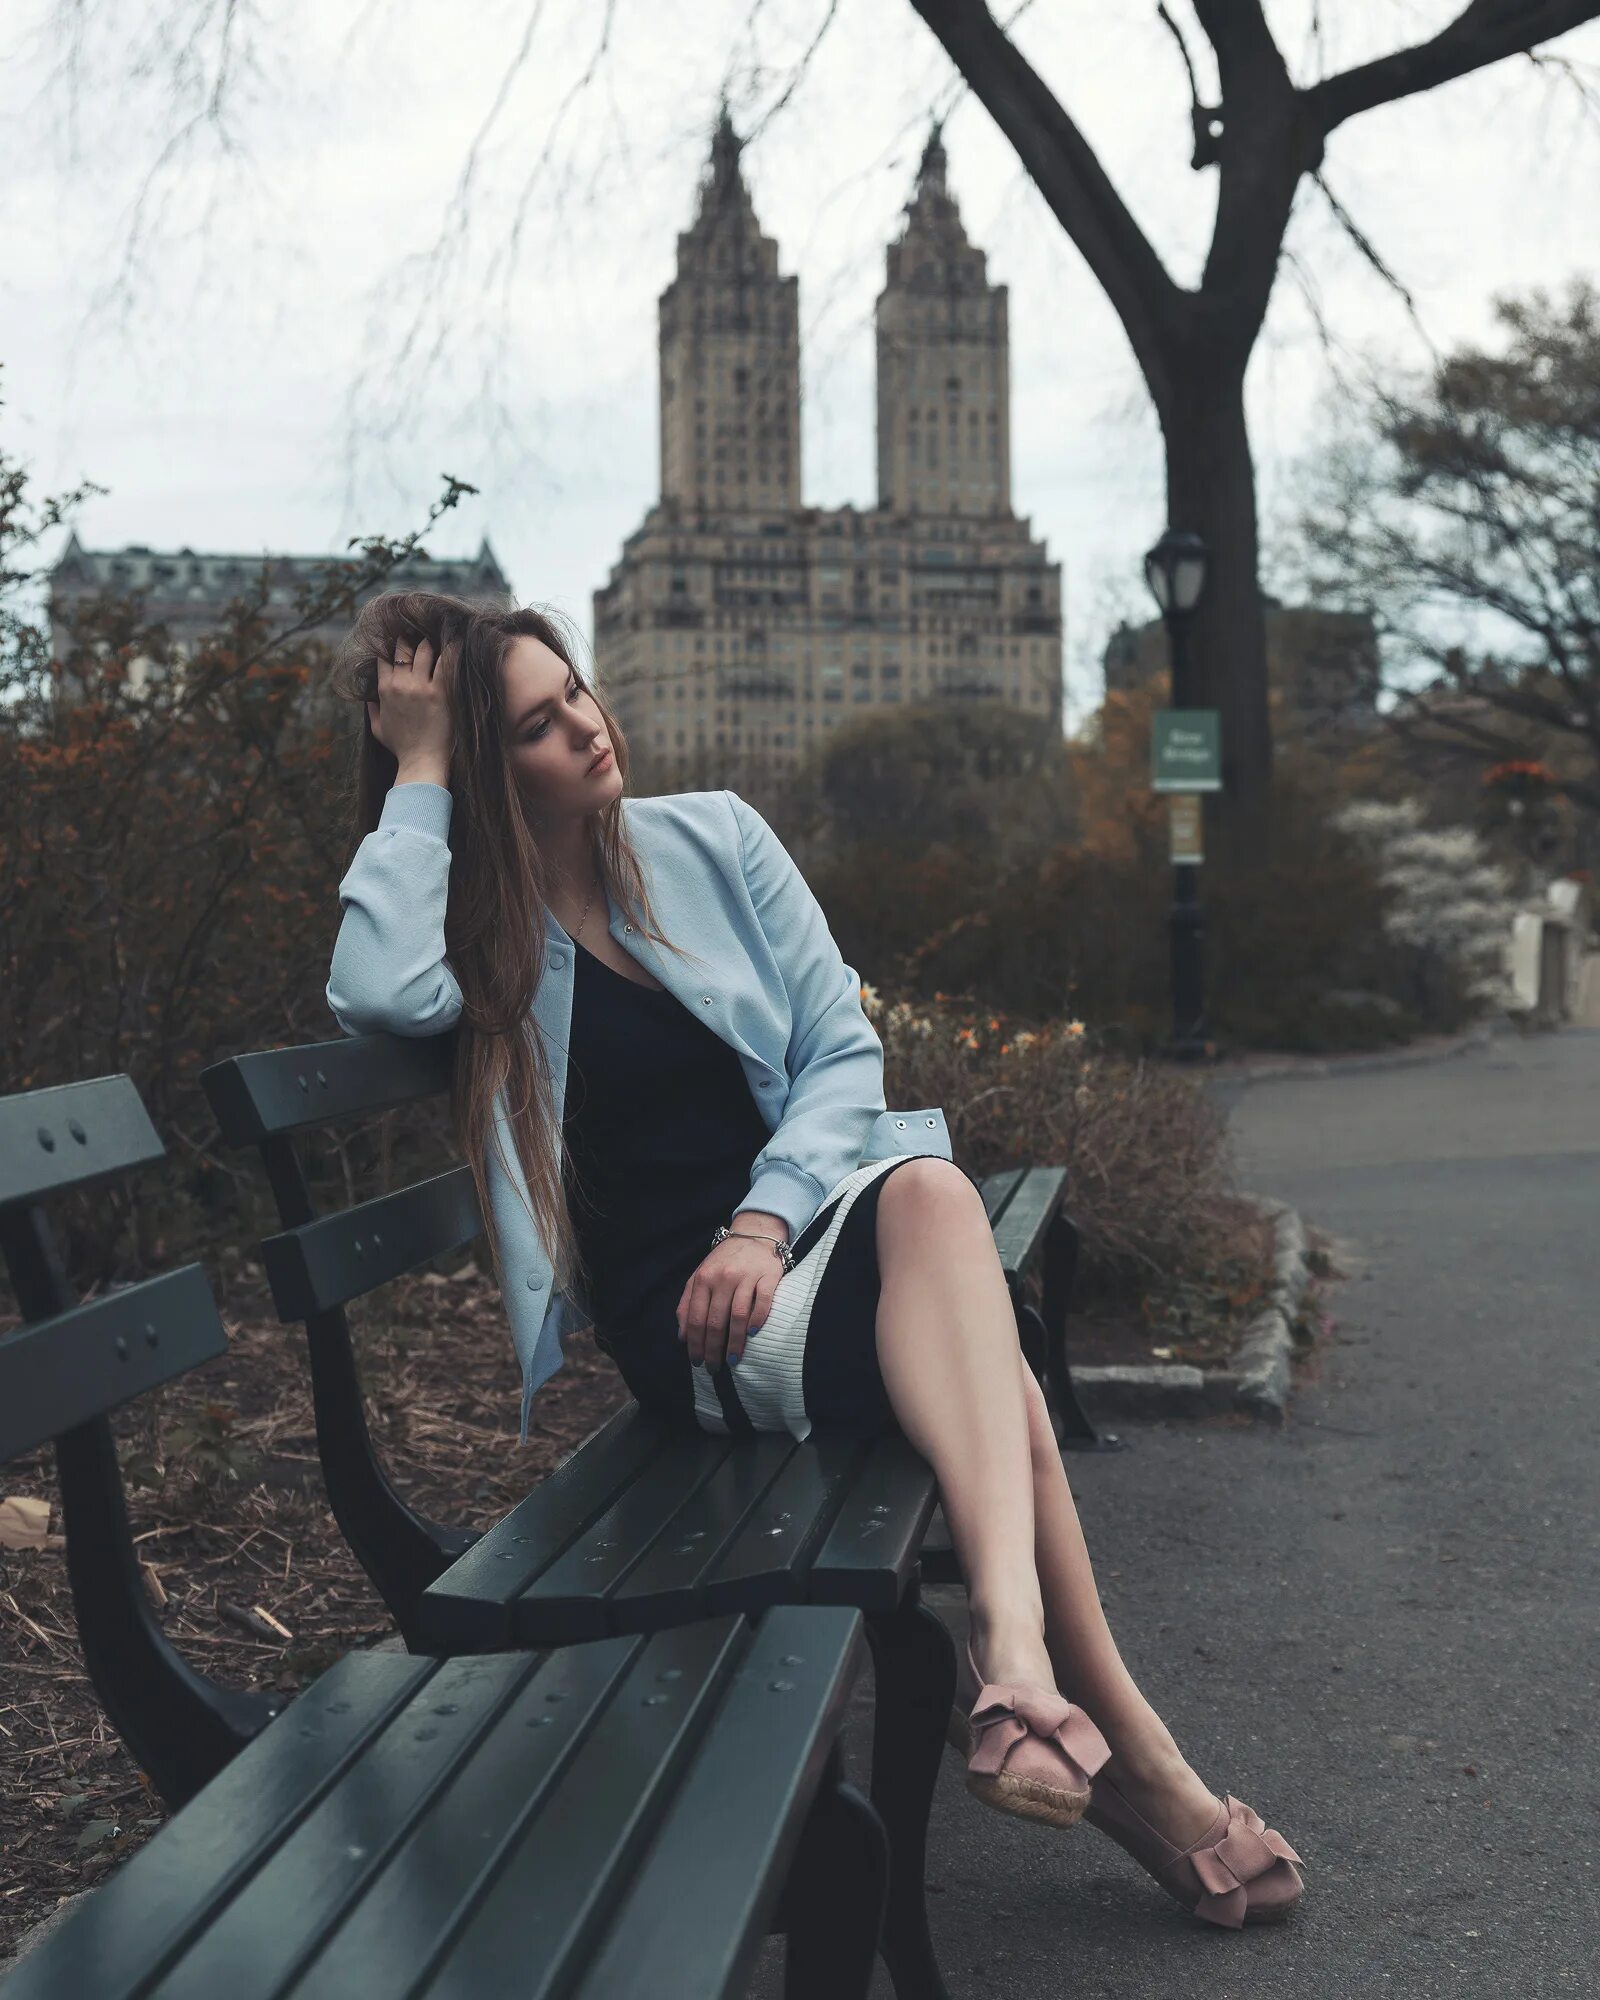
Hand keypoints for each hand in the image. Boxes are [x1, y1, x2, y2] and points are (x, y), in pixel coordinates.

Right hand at [366, 632, 456, 774]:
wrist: (421, 761)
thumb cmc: (401, 748)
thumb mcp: (378, 729)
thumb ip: (372, 711)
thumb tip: (368, 700)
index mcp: (384, 690)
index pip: (384, 658)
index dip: (391, 647)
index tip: (400, 641)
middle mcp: (401, 684)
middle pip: (403, 649)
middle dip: (410, 638)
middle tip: (420, 632)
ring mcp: (421, 687)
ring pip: (424, 650)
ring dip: (430, 641)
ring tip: (438, 634)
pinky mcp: (441, 693)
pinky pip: (446, 663)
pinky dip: (451, 650)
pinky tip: (456, 641)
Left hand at [676, 1233, 780, 1372]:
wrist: (754, 1234)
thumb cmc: (724, 1261)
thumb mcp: (699, 1277)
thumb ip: (687, 1304)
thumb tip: (681, 1337)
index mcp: (703, 1279)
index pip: (696, 1318)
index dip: (695, 1344)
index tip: (697, 1362)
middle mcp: (723, 1278)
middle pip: (715, 1321)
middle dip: (713, 1349)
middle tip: (714, 1368)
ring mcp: (746, 1276)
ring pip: (738, 1315)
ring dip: (734, 1342)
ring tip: (732, 1360)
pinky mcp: (768, 1276)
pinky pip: (763, 1301)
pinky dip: (757, 1319)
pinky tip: (753, 1333)